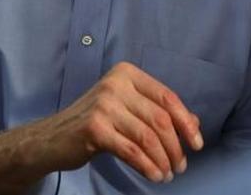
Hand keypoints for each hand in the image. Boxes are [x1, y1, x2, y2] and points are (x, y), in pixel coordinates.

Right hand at [30, 61, 202, 183]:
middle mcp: (115, 84)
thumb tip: (194, 123)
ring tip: (167, 174)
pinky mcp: (94, 128)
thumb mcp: (128, 110)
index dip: (186, 122)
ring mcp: (103, 105)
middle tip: (180, 166)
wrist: (53, 137)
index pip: (167, 97)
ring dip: (163, 160)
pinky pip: (131, 150)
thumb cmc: (96, 123)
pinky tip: (154, 175)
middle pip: (160, 118)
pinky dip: (147, 166)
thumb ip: (158, 112)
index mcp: (127, 74)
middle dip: (176, 147)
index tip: (196, 144)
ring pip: (147, 136)